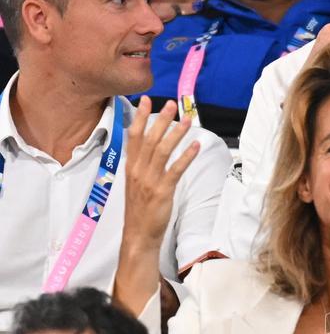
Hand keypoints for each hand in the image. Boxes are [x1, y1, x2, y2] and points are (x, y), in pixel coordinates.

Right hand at [123, 97, 200, 252]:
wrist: (138, 233)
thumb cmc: (140, 209)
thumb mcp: (136, 183)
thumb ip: (142, 165)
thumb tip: (151, 149)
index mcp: (130, 167)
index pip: (133, 136)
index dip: (141, 118)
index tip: (146, 100)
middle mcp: (138, 170)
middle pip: (149, 139)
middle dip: (160, 120)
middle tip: (172, 104)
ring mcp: (149, 180)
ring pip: (162, 151)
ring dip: (176, 134)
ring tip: (187, 120)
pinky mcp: (162, 191)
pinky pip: (175, 170)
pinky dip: (186, 157)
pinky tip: (195, 146)